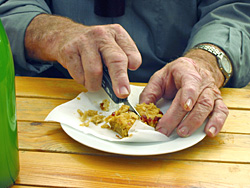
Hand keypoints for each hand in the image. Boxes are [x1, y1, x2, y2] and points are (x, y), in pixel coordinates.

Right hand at [25, 14, 140, 97]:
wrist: (65, 35)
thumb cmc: (93, 46)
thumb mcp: (112, 46)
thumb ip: (121, 61)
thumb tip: (124, 84)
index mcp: (116, 33)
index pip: (130, 51)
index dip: (133, 62)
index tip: (133, 70)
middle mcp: (101, 34)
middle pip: (115, 60)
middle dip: (120, 79)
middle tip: (123, 93)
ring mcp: (84, 42)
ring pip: (95, 72)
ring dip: (95, 84)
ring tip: (94, 82)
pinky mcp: (69, 50)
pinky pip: (79, 75)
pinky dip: (83, 81)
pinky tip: (83, 74)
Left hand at [139, 51, 228, 136]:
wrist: (193, 69)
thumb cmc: (174, 76)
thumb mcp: (159, 79)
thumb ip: (150, 93)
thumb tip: (142, 111)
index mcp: (185, 71)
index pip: (190, 81)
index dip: (189, 94)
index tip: (184, 106)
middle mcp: (202, 81)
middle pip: (197, 99)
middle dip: (181, 117)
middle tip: (166, 129)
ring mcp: (211, 91)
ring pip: (209, 106)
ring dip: (196, 122)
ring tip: (183, 133)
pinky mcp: (217, 101)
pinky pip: (221, 112)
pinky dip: (217, 123)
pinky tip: (209, 132)